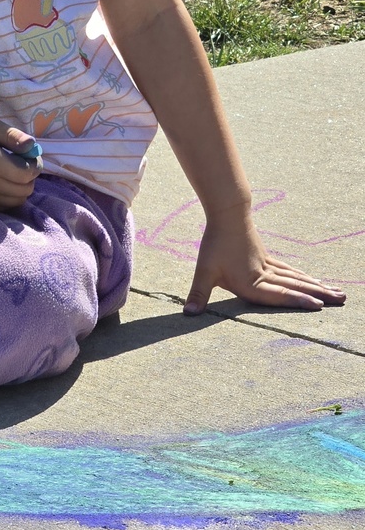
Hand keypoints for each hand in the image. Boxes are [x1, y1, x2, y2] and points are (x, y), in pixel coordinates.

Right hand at [0, 116, 40, 210]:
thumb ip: (11, 135)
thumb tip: (32, 145)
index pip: (25, 174)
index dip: (35, 164)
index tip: (31, 154)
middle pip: (25, 190)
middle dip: (30, 176)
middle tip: (23, 162)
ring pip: (17, 201)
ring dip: (22, 187)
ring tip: (14, 171)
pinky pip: (6, 206)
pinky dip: (11, 195)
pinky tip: (4, 180)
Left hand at [183, 212, 346, 314]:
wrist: (227, 215)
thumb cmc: (215, 244)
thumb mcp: (204, 271)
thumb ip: (198, 294)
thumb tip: (188, 315)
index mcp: (251, 283)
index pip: (277, 295)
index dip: (296, 301)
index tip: (318, 305)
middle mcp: (264, 275)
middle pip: (294, 286)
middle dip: (318, 295)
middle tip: (342, 300)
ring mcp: (268, 265)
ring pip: (296, 278)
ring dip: (316, 286)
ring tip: (337, 293)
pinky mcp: (267, 257)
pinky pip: (289, 270)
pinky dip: (302, 277)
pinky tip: (313, 280)